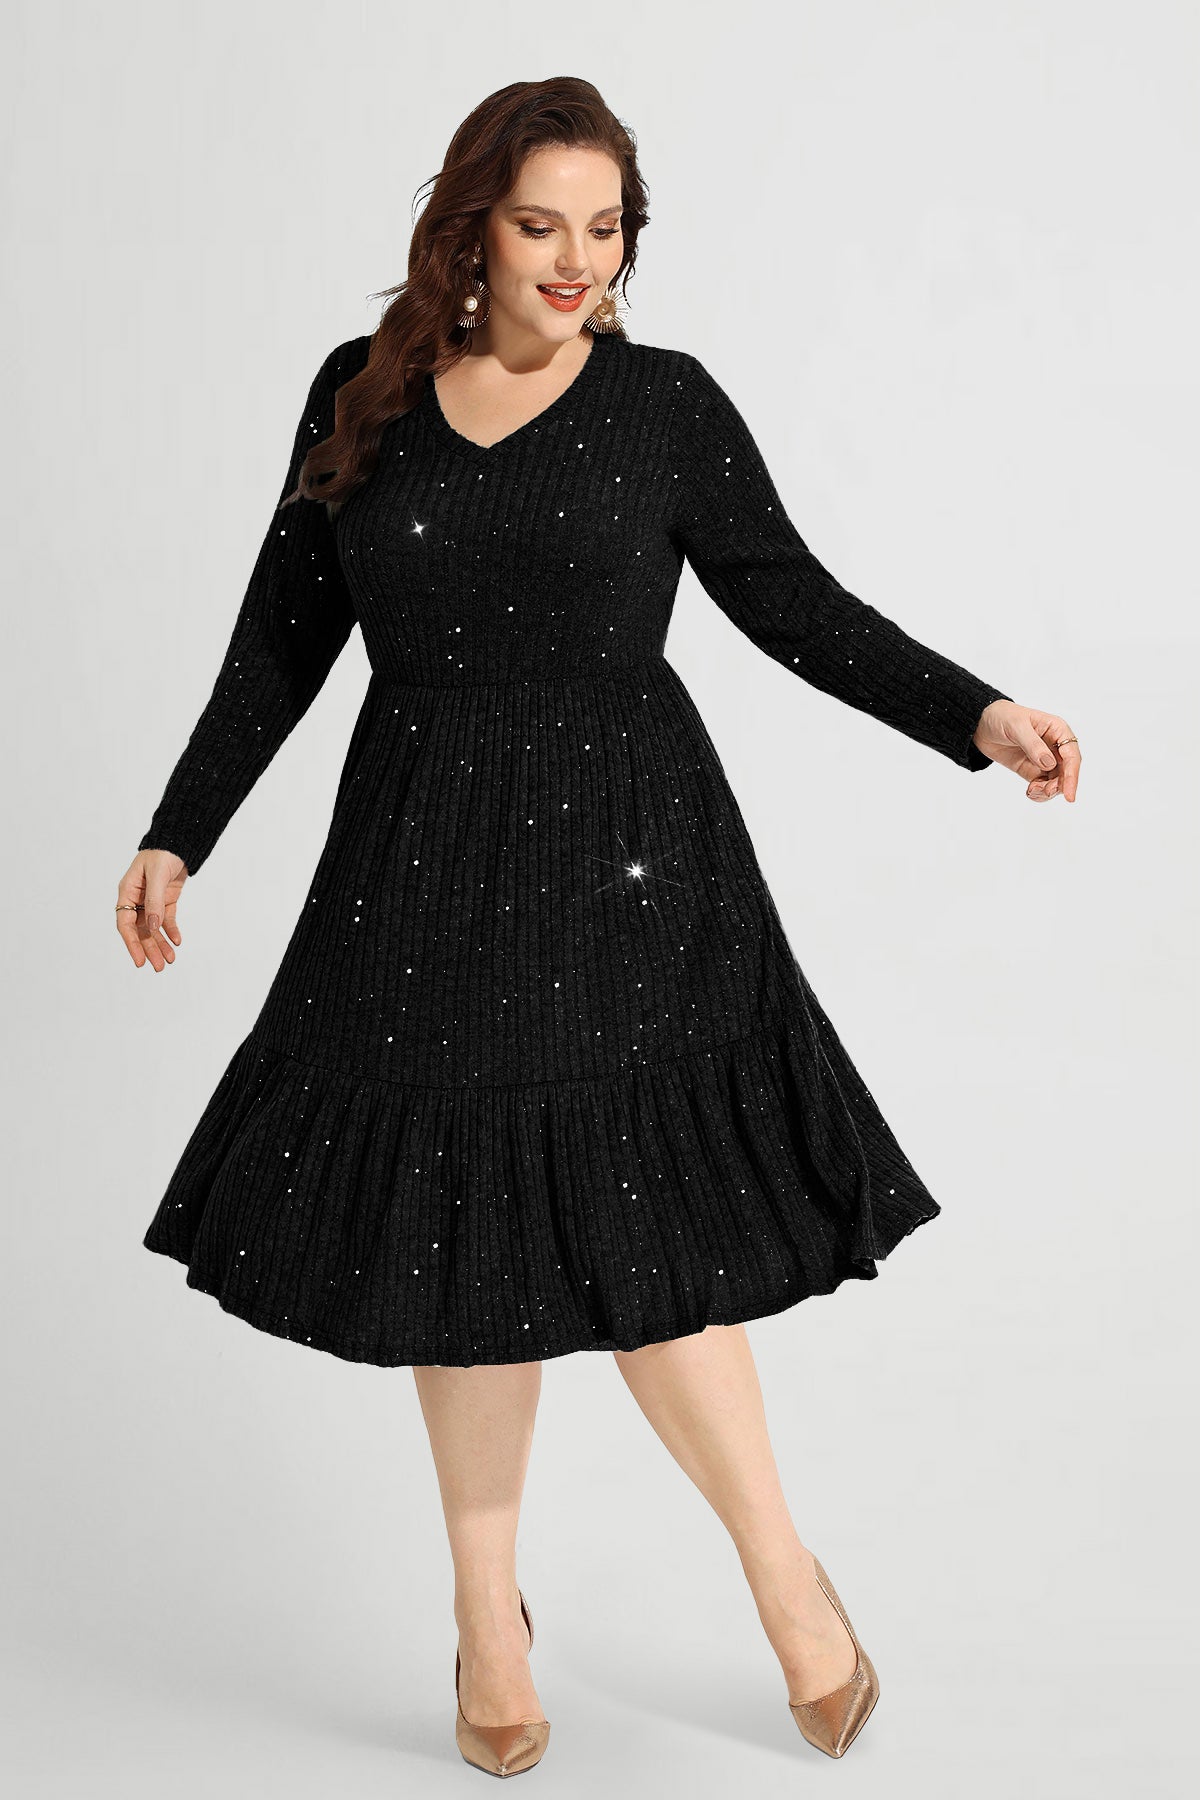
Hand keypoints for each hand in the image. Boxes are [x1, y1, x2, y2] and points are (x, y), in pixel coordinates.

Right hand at [116, 849, 187, 969]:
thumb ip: (154, 902)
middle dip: (149, 949)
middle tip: (158, 967)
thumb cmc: (162, 854)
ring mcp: (151, 902)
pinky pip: (167, 921)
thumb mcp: (157, 876)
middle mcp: (137, 900)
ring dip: (161, 944)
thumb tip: (153, 926)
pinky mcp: (166, 901)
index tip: (139, 961)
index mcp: (127, 893)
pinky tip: (177, 942)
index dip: (132, 944)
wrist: (178, 843)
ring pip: (154, 929)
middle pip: (141, 930)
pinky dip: (172, 932)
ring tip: (169, 960)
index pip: (125, 924)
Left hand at [972, 700, 1079, 801]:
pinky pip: (1043, 785)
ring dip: (1048, 791)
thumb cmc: (1002, 717)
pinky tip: (1030, 792)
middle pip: (1067, 771)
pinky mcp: (1033, 770)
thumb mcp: (1017, 726)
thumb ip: (1033, 745)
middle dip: (1059, 785)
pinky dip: (1039, 793)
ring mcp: (1045, 759)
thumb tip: (1049, 763)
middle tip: (1044, 791)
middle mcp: (1055, 746)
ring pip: (1056, 781)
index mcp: (1057, 730)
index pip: (1071, 755)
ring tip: (1032, 791)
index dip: (1072, 775)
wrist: (982, 725)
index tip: (1069, 794)